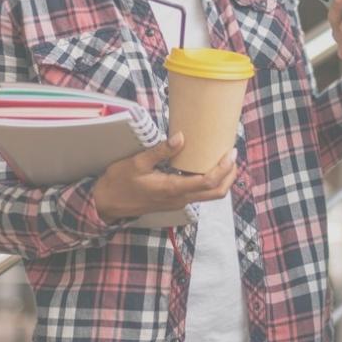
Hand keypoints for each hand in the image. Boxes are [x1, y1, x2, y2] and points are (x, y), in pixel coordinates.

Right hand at [92, 133, 236, 219]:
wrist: (107, 203)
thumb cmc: (119, 182)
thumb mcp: (137, 163)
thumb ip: (161, 151)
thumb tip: (181, 137)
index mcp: (172, 189)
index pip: (208, 182)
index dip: (224, 168)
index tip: (231, 152)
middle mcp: (180, 198)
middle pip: (216, 193)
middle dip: (230, 175)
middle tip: (233, 154)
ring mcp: (178, 201)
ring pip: (210, 195)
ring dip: (222, 179)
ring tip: (224, 158)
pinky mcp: (175, 200)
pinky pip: (200, 194)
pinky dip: (210, 182)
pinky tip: (206, 166)